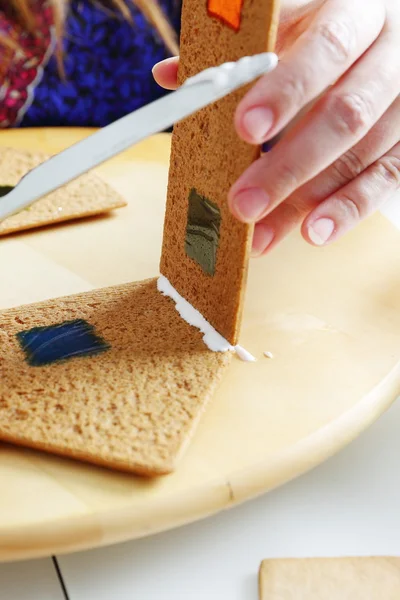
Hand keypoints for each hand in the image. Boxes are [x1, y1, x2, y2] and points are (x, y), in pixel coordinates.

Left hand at [153, 0, 399, 255]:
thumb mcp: (285, 26)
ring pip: (362, 154)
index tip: (244, 130)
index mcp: (352, 12)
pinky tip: (313, 232)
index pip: (324, 48)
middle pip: (345, 113)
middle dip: (289, 164)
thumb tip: (169, 74)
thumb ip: (236, 51)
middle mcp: (387, 54)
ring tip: (260, 234)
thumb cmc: (321, 33)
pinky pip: (387, 179)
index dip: (286, 90)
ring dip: (307, 199)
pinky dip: (349, 210)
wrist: (384, 36)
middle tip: (242, 203)